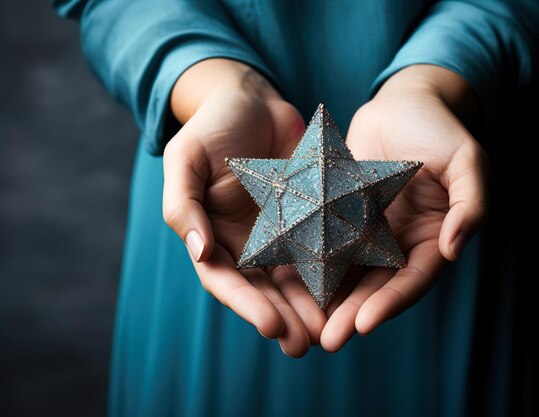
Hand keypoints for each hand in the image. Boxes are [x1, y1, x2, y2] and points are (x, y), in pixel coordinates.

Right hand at [163, 59, 325, 356]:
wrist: (252, 99)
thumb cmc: (212, 126)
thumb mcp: (186, 159)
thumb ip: (182, 205)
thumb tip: (198, 250)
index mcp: (212, 236)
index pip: (227, 281)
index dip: (247, 306)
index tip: (273, 327)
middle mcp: (246, 242)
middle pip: (264, 289)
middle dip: (285, 318)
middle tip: (307, 344)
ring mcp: (278, 232)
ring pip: (295, 278)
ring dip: (310, 307)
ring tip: (330, 331)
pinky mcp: (307, 217)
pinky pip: (320, 248)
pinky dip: (332, 272)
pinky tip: (350, 291)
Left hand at [321, 65, 487, 351]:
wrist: (402, 102)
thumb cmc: (439, 127)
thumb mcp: (466, 161)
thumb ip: (470, 204)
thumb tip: (455, 249)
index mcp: (434, 236)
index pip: (414, 279)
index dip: (391, 302)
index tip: (364, 324)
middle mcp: (400, 242)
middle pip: (378, 286)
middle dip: (354, 314)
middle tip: (329, 342)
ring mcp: (370, 231)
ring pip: (349, 273)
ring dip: (331, 302)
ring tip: (308, 329)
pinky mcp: (343, 215)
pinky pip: (327, 244)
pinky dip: (314, 267)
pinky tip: (293, 287)